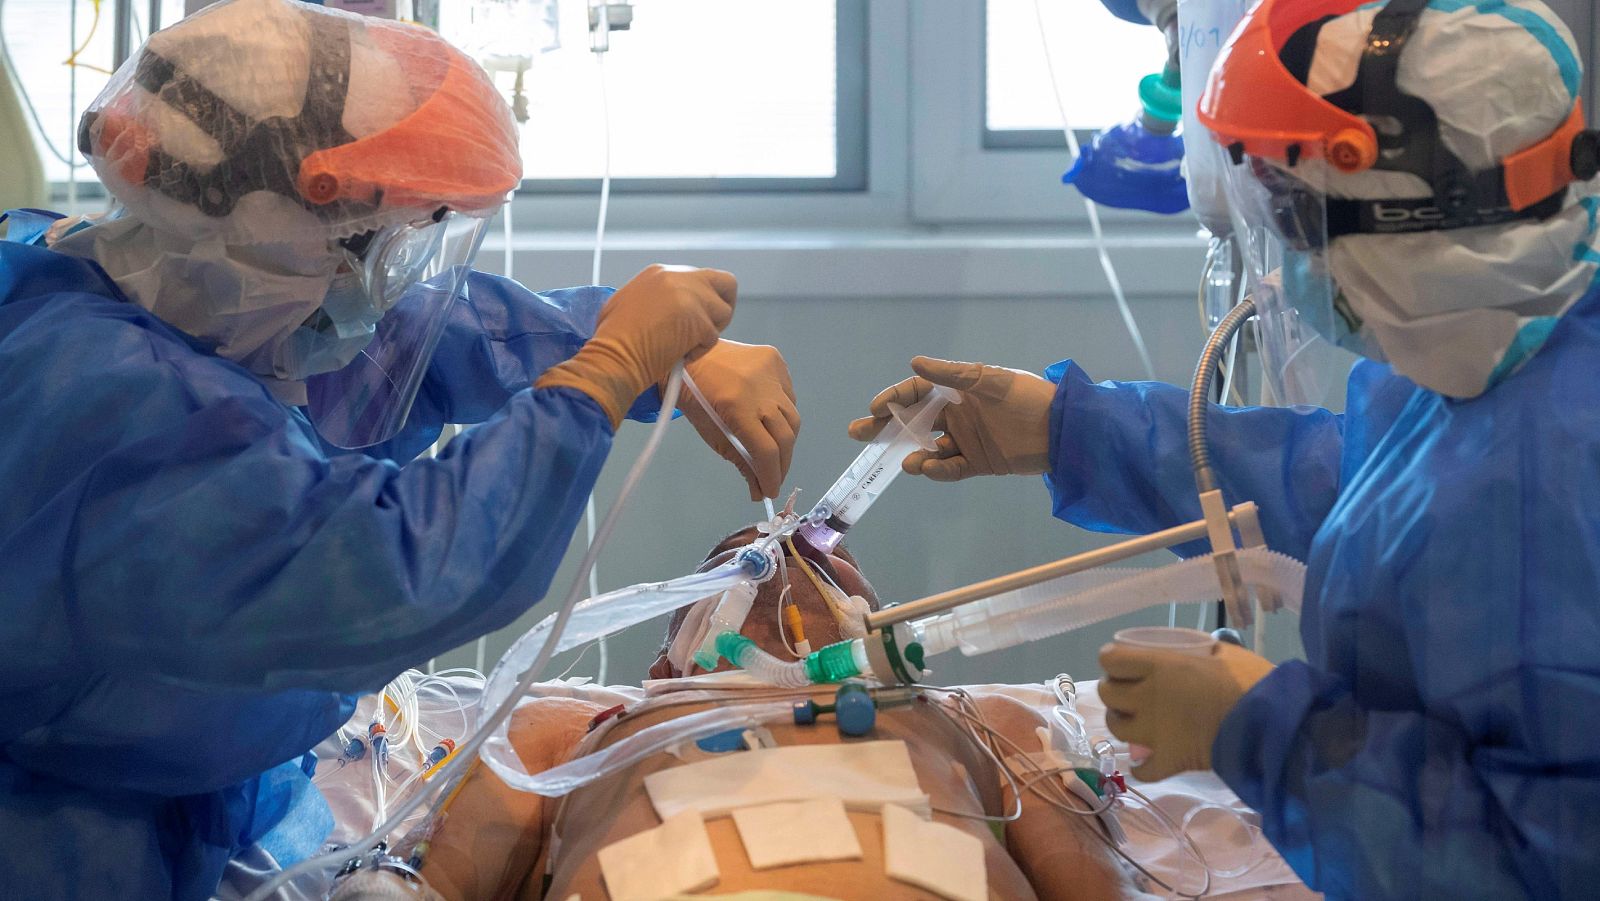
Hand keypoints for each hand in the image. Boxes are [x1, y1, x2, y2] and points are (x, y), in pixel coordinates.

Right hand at [536, 265, 735, 425]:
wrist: (612, 356)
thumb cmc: (613, 339)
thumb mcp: (629, 302)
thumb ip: (655, 297)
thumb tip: (670, 308)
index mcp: (661, 272)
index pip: (699, 279)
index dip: (700, 301)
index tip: (689, 319)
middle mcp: (677, 278)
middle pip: (724, 283)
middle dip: (721, 306)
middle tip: (707, 327)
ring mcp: (690, 298)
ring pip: (724, 312)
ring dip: (709, 332)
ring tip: (685, 345)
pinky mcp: (698, 321)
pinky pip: (713, 337)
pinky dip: (698, 351)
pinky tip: (678, 355)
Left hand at [679, 340, 800, 500]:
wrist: (686, 353)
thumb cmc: (692, 396)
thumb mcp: (711, 433)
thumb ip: (739, 460)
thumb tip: (760, 489)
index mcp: (736, 406)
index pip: (765, 450)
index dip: (772, 475)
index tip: (771, 491)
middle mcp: (759, 387)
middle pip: (786, 435)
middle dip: (783, 462)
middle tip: (775, 477)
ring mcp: (771, 370)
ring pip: (792, 415)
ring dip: (785, 438)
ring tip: (774, 450)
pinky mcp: (775, 359)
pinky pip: (788, 395)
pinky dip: (783, 411)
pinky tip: (770, 416)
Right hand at [846, 356, 1055, 480]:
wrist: (1062, 429)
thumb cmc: (1027, 396)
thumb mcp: (989, 380)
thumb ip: (952, 374)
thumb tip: (914, 363)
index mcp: (958, 390)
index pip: (916, 393)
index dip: (894, 399)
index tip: (874, 409)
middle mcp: (957, 414)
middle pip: (913, 421)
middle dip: (885, 428)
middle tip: (857, 433)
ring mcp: (966, 440)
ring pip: (929, 448)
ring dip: (914, 454)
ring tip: (908, 461)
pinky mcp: (979, 462)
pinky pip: (950, 468)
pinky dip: (938, 469)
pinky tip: (928, 467)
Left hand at [1097, 642, 1275, 781]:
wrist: (1274, 725)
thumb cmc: (1253, 682)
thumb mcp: (1225, 653)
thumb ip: (1200, 650)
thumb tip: (1196, 650)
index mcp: (1160, 666)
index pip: (1111, 660)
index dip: (1112, 659)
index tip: (1121, 662)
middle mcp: (1149, 698)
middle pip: (1107, 694)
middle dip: (1114, 690)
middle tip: (1130, 690)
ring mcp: (1155, 732)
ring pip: (1116, 728)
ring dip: (1123, 722)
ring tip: (1137, 719)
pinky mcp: (1169, 760)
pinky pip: (1141, 769)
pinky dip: (1141, 765)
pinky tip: (1148, 757)